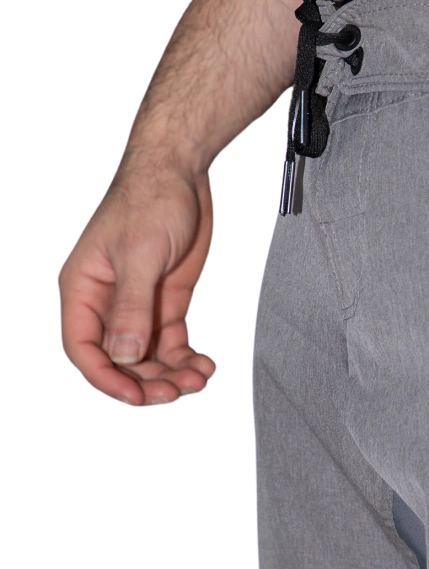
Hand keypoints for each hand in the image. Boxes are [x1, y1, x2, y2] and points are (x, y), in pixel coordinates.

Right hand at [58, 147, 219, 406]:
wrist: (182, 174)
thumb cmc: (150, 199)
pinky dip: (187, 357)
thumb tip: (125, 352)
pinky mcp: (165, 302)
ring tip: (196, 380)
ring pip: (148, 354)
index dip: (106, 376)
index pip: (84, 346)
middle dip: (146, 379)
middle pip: (120, 357)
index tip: (133, 394)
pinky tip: (204, 366)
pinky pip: (172, 341)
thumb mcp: (141, 255)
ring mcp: (138, 304)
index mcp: (84, 288)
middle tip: (174, 393)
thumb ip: (132, 307)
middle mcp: (108, 301)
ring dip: (170, 373)